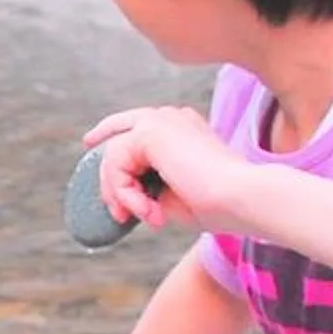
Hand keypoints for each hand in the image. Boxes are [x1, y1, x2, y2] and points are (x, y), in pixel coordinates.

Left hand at [85, 106, 249, 236]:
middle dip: (108, 174)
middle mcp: (171, 117)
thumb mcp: (173, 198)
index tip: (91, 147)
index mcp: (183, 128)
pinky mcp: (150, 130)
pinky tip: (146, 209)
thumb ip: (148, 189)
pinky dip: (123, 191)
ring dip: (122, 193)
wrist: (240, 197)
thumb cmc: (218, 205)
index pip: (136, 127)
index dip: (110, 136)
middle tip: (117, 212)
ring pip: (114, 154)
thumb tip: (122, 197)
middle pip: (118, 133)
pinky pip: (115, 161)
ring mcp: (161, 119)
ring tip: (147, 216)